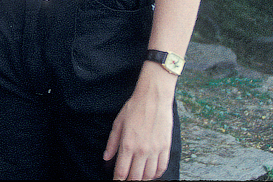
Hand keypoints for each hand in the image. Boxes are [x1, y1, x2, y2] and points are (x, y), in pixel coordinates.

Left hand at [102, 63, 175, 179]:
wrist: (153, 98)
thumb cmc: (134, 108)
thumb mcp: (118, 123)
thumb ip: (112, 142)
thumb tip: (106, 157)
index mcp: (128, 144)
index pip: (121, 171)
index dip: (118, 180)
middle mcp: (142, 150)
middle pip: (136, 177)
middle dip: (130, 181)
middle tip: (127, 180)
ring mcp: (155, 150)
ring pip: (149, 175)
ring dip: (143, 179)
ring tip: (138, 177)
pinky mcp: (165, 147)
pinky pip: (162, 167)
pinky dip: (156, 174)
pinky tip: (151, 173)